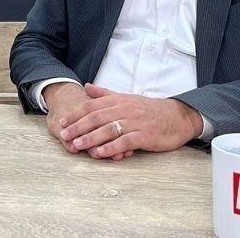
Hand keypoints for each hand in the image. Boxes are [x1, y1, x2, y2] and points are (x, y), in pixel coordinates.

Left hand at [59, 83, 203, 159]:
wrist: (177, 116)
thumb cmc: (149, 110)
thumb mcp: (127, 98)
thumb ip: (106, 94)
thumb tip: (87, 87)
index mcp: (119, 100)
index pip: (93, 106)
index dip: (76, 114)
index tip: (62, 123)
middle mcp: (125, 109)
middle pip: (97, 117)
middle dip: (78, 126)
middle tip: (63, 135)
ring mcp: (136, 122)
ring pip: (109, 129)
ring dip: (91, 138)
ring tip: (76, 145)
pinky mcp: (145, 135)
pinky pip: (125, 141)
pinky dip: (111, 147)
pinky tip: (99, 153)